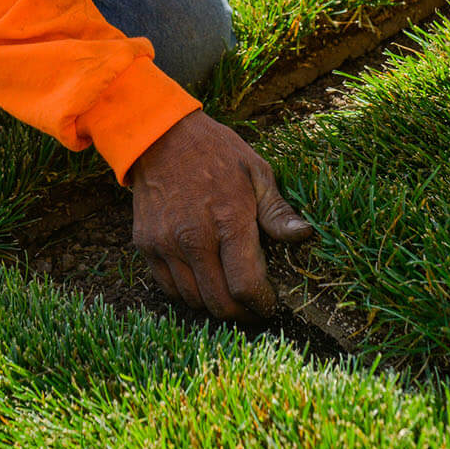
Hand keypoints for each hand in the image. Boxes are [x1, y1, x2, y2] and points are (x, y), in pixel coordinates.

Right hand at [127, 111, 313, 318]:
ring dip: (214, 305)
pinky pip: (168, 287)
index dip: (261, 304)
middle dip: (241, 313)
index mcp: (228, 219)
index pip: (245, 285)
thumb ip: (277, 211)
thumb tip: (304, 236)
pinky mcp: (145, 244)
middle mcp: (193, 237)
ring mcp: (165, 243)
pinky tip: (202, 279)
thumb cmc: (215, 152)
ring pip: (192, 300)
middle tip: (252, 308)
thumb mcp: (256, 172)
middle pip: (219, 302)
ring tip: (228, 294)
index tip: (270, 304)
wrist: (160, 135)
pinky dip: (187, 293)